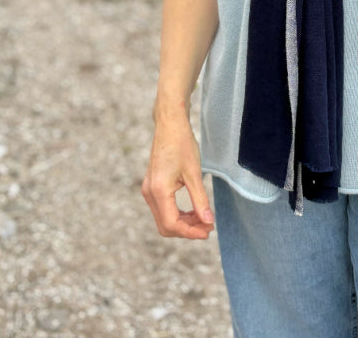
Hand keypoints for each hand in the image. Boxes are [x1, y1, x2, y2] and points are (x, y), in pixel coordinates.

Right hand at [141, 112, 214, 239]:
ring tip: (203, 219)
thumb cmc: (182, 145)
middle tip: (208, 227)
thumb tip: (209, 222)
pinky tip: (193, 211)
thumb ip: (200, 199)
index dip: (191, 232)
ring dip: (183, 223)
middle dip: (187, 230)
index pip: (172, 224)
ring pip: (164, 219)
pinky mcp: (151, 186)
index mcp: (158, 190)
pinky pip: (163, 209)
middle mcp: (149, 193)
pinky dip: (177, 214)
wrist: (169, 125)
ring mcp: (148, 190)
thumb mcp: (195, 173)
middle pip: (166, 226)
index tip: (208, 232)